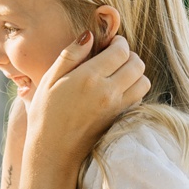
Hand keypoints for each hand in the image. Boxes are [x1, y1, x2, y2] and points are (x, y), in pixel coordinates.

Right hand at [28, 34, 149, 157]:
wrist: (53, 152)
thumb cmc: (45, 115)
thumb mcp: (49, 80)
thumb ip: (70, 55)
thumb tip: (89, 35)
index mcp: (89, 77)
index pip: (120, 50)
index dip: (118, 43)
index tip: (109, 44)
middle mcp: (108, 91)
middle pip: (137, 63)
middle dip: (129, 56)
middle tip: (114, 58)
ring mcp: (117, 107)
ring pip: (143, 81)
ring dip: (134, 74)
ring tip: (118, 75)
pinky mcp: (120, 119)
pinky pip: (139, 99)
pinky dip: (134, 91)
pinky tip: (117, 92)